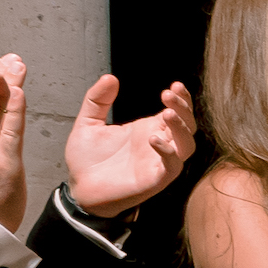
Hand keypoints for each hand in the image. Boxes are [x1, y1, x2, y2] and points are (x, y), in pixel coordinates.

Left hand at [62, 74, 195, 218]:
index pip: (176, 112)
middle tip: (169, 93)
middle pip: (187, 125)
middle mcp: (159, 145)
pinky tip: (154, 139)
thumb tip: (110, 77)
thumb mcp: (88, 123)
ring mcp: (159, 162)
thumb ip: (97, 100)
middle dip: (183, 108)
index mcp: (148, 129)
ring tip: (166, 113)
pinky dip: (168, 152)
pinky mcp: (156, 179)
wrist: (79, 189)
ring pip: (187, 145)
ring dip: (182, 128)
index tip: (175, 85)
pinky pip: (173, 165)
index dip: (182, 99)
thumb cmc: (87, 161)